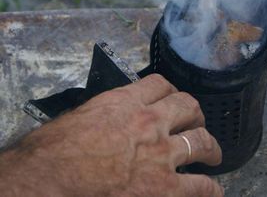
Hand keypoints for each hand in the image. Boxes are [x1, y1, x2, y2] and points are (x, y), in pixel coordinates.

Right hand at [0, 74, 223, 196]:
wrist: (48, 182)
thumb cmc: (51, 154)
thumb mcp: (77, 118)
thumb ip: (102, 114)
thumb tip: (106, 120)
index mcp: (125, 103)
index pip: (159, 85)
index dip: (170, 91)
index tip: (172, 98)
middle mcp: (150, 122)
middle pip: (187, 106)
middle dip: (195, 114)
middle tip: (196, 122)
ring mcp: (161, 154)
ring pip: (200, 141)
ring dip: (210, 147)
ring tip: (212, 154)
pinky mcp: (165, 187)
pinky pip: (200, 186)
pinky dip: (210, 189)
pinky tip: (213, 191)